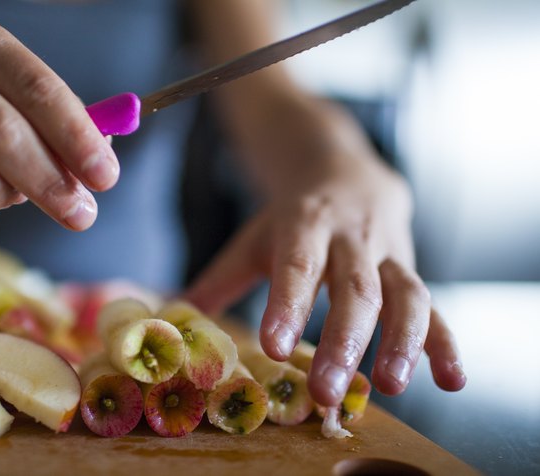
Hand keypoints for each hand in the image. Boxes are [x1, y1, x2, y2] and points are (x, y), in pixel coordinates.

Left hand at [184, 99, 465, 406]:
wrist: (346, 170)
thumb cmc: (295, 216)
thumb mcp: (257, 236)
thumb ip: (222, 277)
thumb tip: (175, 315)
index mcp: (307, 222)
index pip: (297, 263)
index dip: (287, 304)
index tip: (273, 345)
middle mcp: (353, 236)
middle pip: (354, 287)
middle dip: (342, 340)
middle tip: (325, 389)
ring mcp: (389, 252)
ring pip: (406, 294)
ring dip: (402, 342)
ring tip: (391, 386)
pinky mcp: (413, 269)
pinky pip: (437, 306)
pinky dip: (446, 343)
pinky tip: (452, 380)